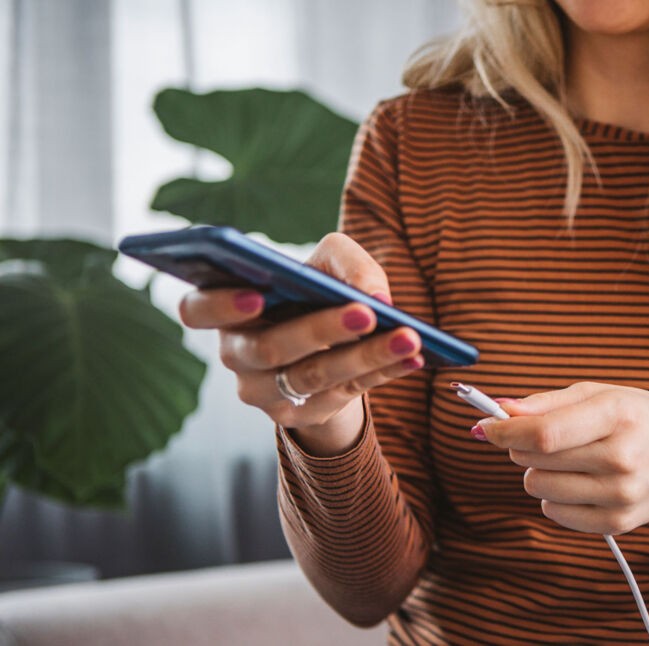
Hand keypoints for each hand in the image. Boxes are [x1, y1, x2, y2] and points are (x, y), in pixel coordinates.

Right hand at [177, 233, 424, 454]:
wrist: (328, 345)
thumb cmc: (315, 292)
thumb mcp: (328, 264)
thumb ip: (345, 262)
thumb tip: (375, 294)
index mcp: (225, 309)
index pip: (196, 309)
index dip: (221, 305)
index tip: (257, 296)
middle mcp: (236, 354)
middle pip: (269, 348)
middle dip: (321, 330)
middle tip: (366, 313)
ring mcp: (263, 392)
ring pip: (312, 376)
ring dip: (365, 356)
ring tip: (409, 338)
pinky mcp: (299, 415)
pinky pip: (343, 394)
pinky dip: (382, 373)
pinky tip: (414, 357)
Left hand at [475, 382, 648, 533]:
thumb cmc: (642, 419)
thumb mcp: (603, 394)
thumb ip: (548, 402)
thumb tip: (500, 409)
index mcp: (619, 415)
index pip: (544, 433)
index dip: (505, 430)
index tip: (486, 425)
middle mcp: (623, 458)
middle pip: (535, 460)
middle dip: (522, 445)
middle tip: (545, 436)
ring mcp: (621, 494)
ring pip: (538, 487)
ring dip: (539, 471)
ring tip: (569, 460)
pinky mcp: (617, 522)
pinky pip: (554, 512)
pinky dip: (555, 497)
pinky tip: (580, 482)